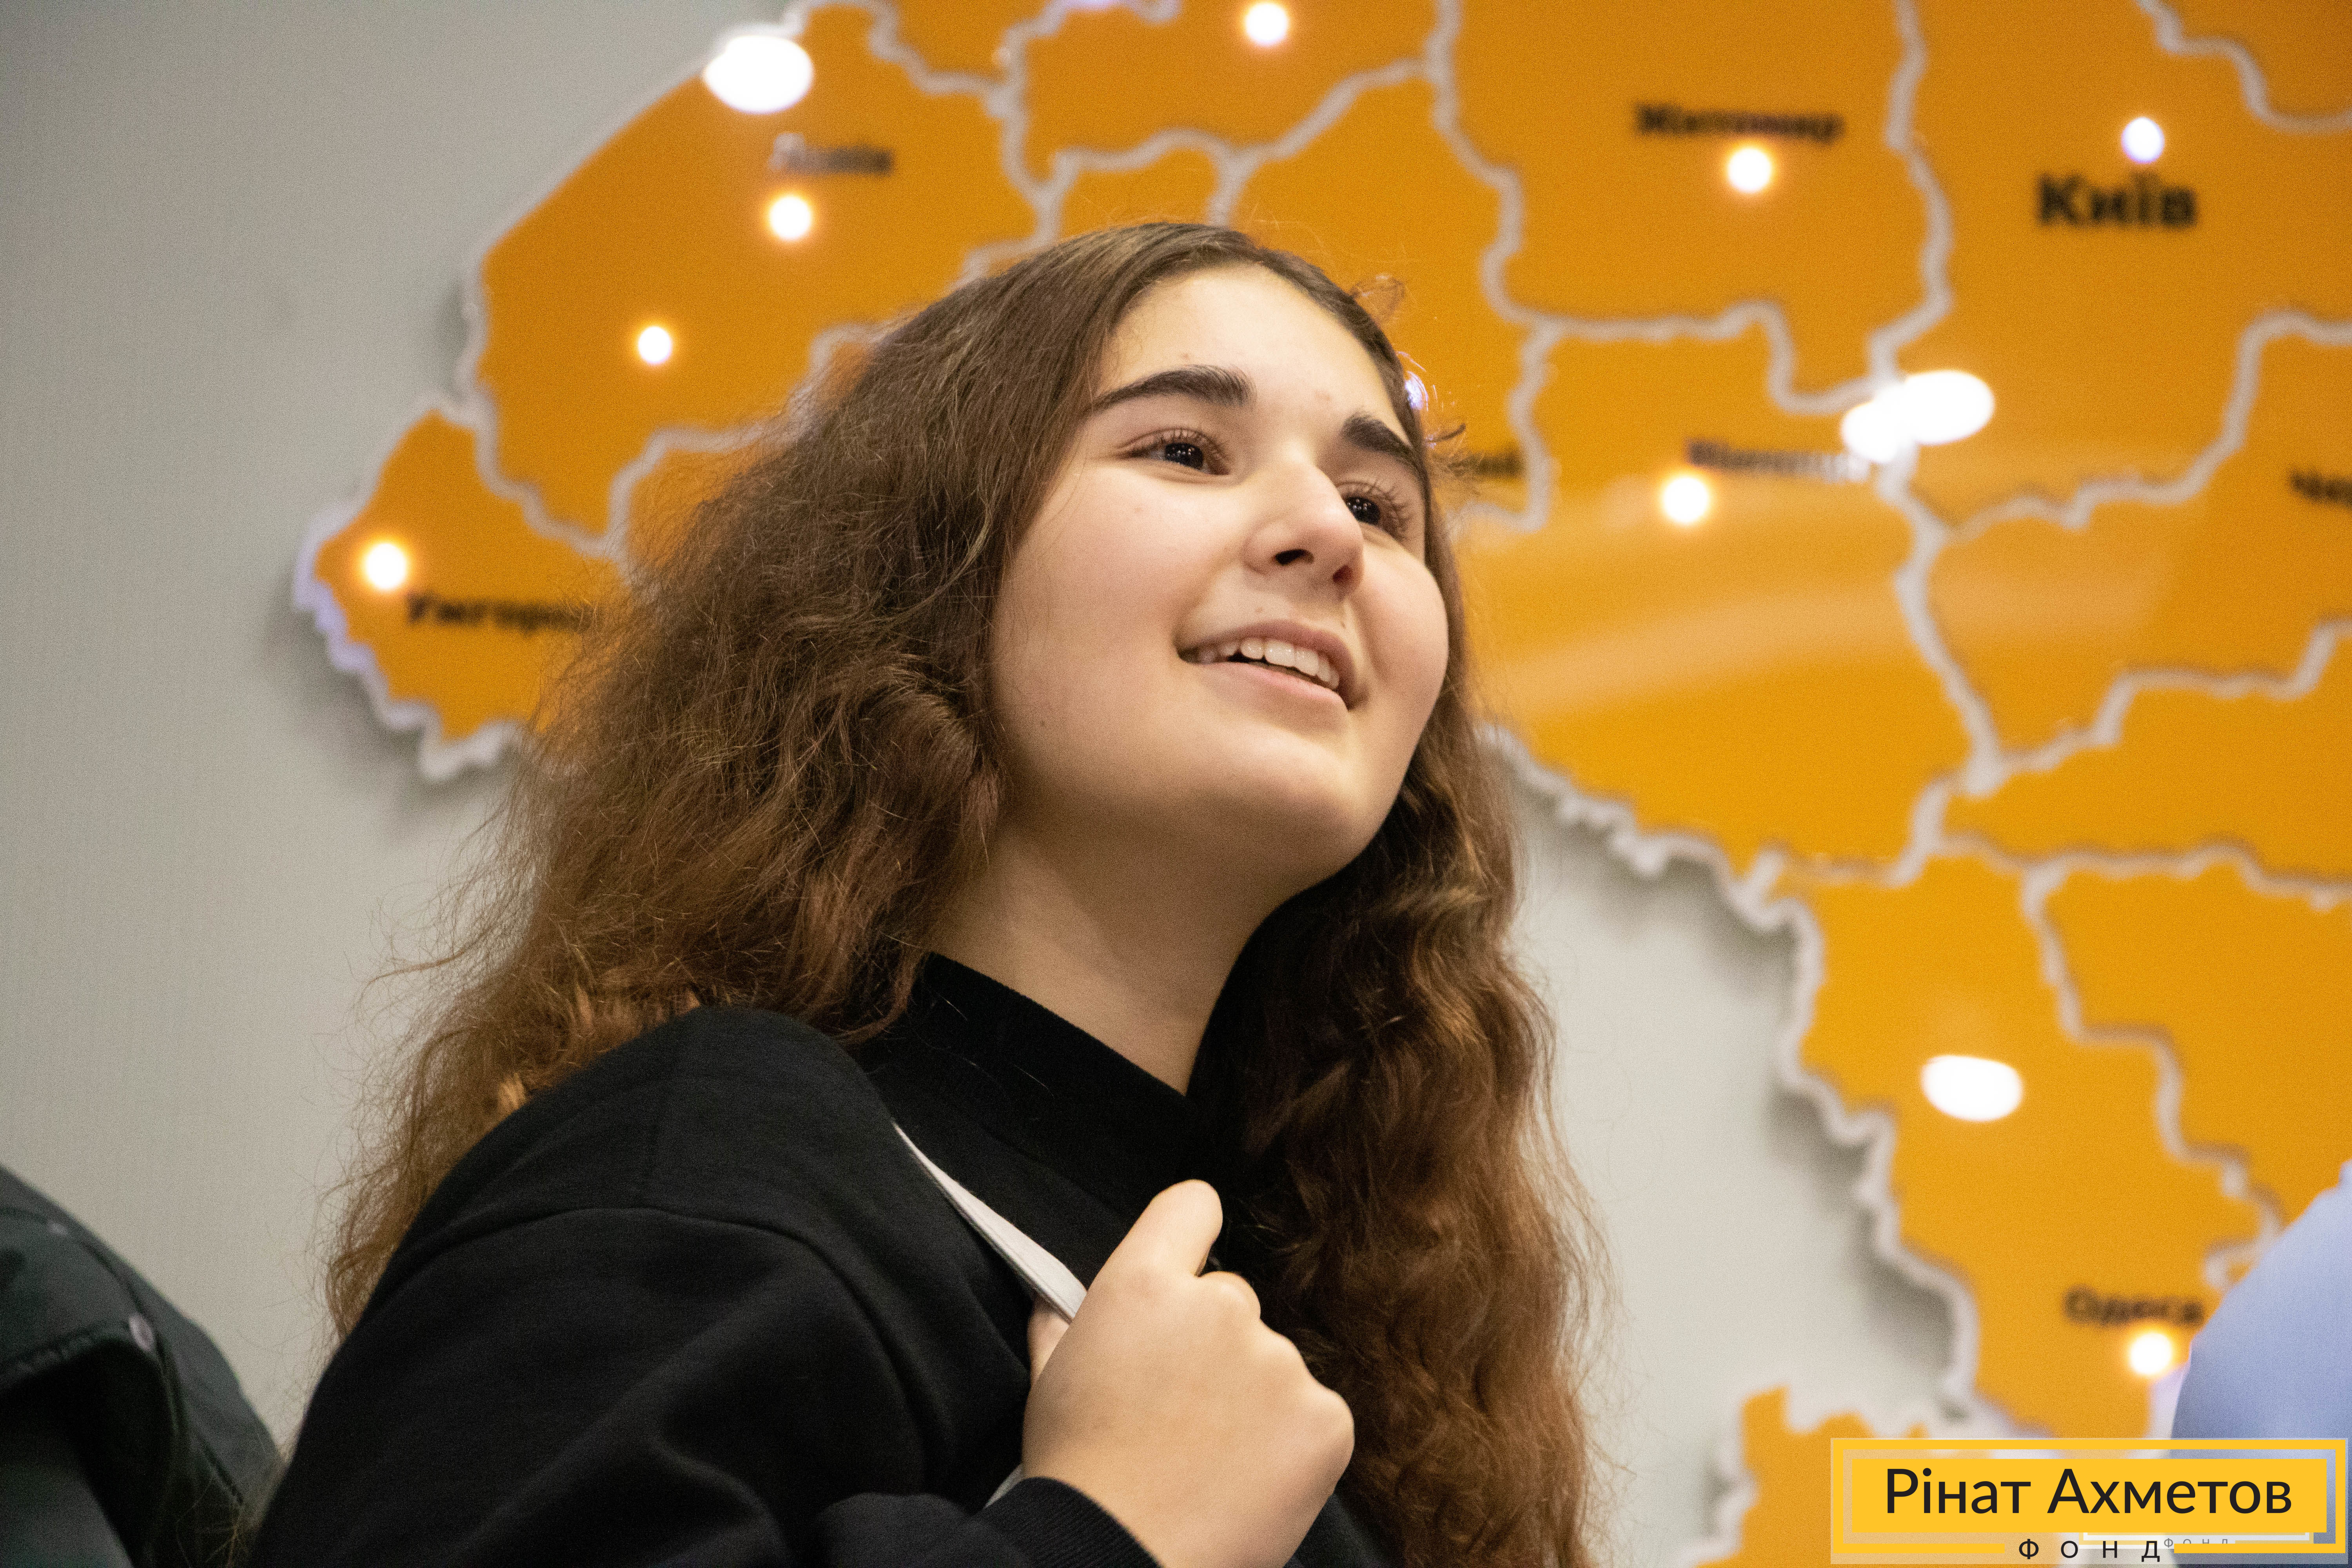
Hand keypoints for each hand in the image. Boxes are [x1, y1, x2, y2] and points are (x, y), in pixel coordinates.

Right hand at [1021, 1181, 1352, 1567]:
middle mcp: (1220, 1306)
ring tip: (1209, 1465)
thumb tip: (1055, 1302)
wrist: (1119, 1561)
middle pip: (1232, 1300)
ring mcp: (1279, 1362)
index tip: (1186, 1272)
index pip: (1190, 1206)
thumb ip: (1063, 1329)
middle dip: (1213, 1347)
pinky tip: (1249, 1486)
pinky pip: (1315, 1416)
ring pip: (1273, 1364)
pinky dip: (1292, 1448)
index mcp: (1143, 1286)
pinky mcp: (1326, 1419)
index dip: (1189, 1233)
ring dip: (1252, 1402)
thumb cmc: (1078, 1477)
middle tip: (1179, 1417)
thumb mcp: (1050, 1385)